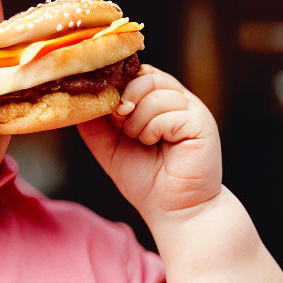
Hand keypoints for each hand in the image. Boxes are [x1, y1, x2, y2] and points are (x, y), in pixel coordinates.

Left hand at [78, 65, 222, 222]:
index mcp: (159, 99)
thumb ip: (95, 120)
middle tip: (121, 124)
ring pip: (155, 93)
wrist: (173, 210)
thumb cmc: (144, 178)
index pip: (137, 72)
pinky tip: (154, 144)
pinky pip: (168, 112)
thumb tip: (81, 96)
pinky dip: (152, 130)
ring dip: (137, 121)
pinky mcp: (201, 122)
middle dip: (125, 99)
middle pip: (146, 75)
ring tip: (140, 140)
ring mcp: (192, 108)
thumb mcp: (108, 145)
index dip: (117, 85)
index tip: (108, 109)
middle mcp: (178, 99)